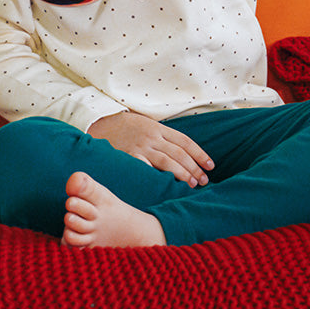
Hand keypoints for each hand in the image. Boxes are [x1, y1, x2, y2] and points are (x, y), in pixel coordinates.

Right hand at [88, 111, 213, 186]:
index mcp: (158, 128)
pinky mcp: (129, 156)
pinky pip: (148, 169)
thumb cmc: (125, 126)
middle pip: (180, 154)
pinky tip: (166, 186)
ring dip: (182, 174)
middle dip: (194, 168)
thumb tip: (184, 153)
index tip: (211, 166)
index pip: (185, 142)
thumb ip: (162, 136)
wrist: (99, 122)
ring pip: (168, 162)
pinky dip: (159, 178)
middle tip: (203, 181)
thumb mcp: (146, 124)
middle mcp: (152, 137)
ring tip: (191, 185)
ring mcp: (141, 147)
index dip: (200, 154)